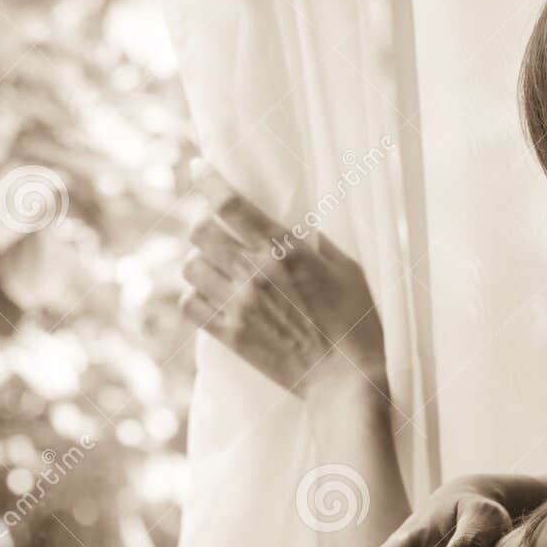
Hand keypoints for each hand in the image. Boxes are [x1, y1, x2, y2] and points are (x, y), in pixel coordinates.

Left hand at [180, 167, 386, 397]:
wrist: (343, 379)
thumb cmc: (356, 322)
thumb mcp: (346, 271)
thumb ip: (315, 246)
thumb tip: (295, 232)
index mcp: (282, 250)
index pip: (230, 205)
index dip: (207, 180)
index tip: (196, 167)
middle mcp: (252, 273)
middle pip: (199, 232)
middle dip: (205, 226)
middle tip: (218, 232)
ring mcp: (237, 305)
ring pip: (190, 268)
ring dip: (201, 263)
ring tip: (218, 269)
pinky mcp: (229, 335)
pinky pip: (189, 305)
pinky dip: (195, 296)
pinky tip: (212, 297)